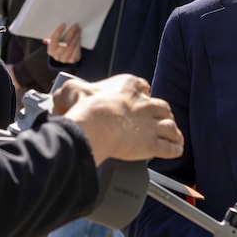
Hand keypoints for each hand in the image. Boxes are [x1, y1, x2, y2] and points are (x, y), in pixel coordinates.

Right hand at [45, 23, 81, 62]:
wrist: (64, 58)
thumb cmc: (59, 46)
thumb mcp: (56, 43)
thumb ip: (57, 36)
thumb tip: (65, 24)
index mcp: (51, 50)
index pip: (54, 39)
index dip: (58, 31)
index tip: (63, 24)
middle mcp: (57, 55)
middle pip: (65, 42)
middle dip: (71, 33)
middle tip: (75, 25)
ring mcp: (65, 59)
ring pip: (72, 45)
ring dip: (76, 36)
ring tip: (78, 29)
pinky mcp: (72, 60)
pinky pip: (76, 49)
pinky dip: (78, 42)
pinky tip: (79, 36)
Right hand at [51, 74, 182, 164]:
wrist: (94, 125)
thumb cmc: (85, 108)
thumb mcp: (72, 90)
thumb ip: (68, 92)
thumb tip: (60, 98)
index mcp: (128, 86)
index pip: (142, 87)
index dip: (143, 94)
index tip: (141, 99)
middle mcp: (143, 103)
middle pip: (161, 106)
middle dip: (163, 114)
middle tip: (160, 120)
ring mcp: (150, 123)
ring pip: (170, 126)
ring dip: (174, 132)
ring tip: (175, 136)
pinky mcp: (151, 143)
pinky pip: (169, 146)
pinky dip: (174, 148)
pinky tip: (176, 150)